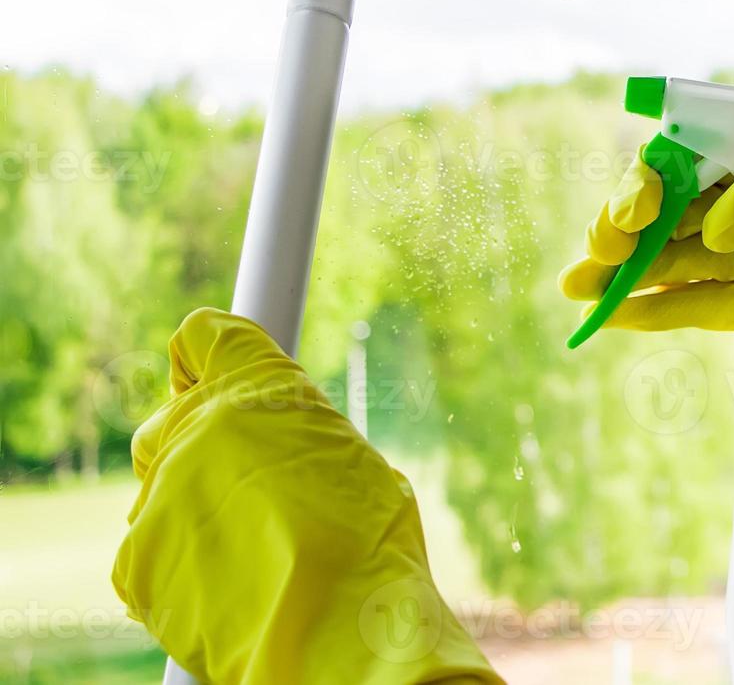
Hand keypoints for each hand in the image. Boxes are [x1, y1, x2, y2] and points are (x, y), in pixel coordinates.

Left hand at [113, 308, 502, 684]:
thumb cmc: (368, 547)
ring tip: (254, 556)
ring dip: (193, 516)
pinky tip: (228, 591)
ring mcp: (158, 494)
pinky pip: (146, 554)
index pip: (203, 336)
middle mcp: (197, 428)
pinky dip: (177, 571)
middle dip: (197, 452)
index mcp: (259, 390)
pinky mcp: (133, 558)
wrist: (334, 630)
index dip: (205, 359)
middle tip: (248, 494)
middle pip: (171, 423)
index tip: (212, 381)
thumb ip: (297, 437)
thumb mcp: (354, 463)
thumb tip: (282, 451)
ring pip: (160, 493)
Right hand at [562, 132, 733, 538]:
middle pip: (677, 210)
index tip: (633, 209)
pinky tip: (625, 315)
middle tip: (593, 259)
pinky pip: (709, 303)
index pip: (695, 158)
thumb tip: (718, 220)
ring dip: (632, 274)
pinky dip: (665, 310)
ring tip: (582, 292)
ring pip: (682, 259)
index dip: (653, 180)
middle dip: (627, 230)